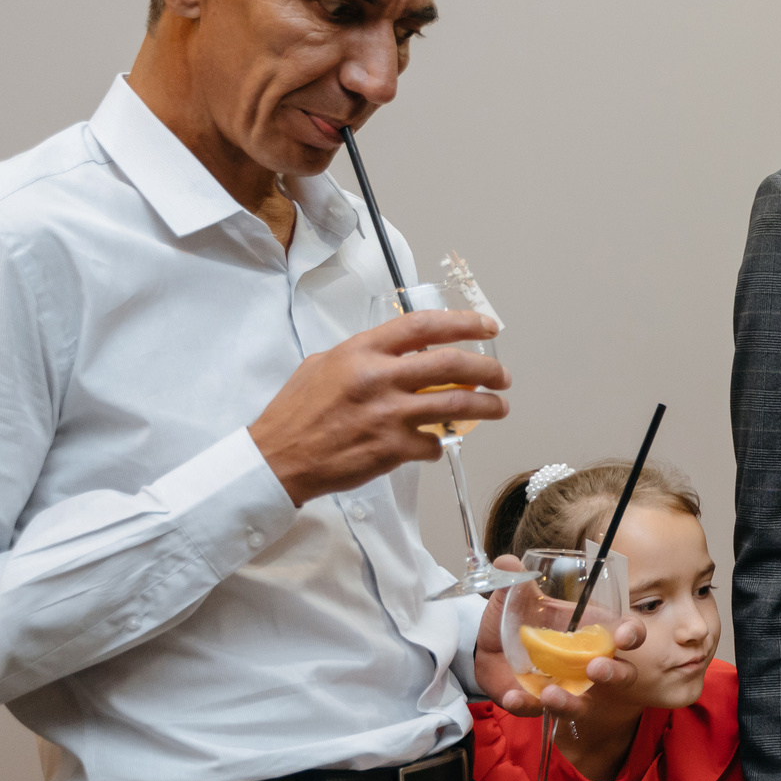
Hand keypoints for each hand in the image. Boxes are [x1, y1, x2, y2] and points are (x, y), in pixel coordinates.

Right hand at [249, 311, 509, 505]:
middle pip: (453, 364)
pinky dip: (439, 443)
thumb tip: (400, 353)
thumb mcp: (324, 364)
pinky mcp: (392, 449)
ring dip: (487, 406)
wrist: (278, 458)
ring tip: (499, 407)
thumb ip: (366, 356)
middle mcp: (379, 379)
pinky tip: (434, 443)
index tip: (487, 325)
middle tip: (501, 375)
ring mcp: (388, 415)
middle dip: (488, 368)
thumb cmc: (297, 413)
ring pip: (457, 404)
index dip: (463, 323)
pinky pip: (433, 443)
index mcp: (362, 352)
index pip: (424, 326)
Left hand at [472, 557, 645, 718]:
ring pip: (584, 705)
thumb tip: (507, 561)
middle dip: (614, 674)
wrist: (486, 649)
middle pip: (620, 674)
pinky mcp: (538, 703)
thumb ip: (516, 582)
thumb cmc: (515, 621)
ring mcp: (566, 687)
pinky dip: (525, 705)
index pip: (626, 633)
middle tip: (595, 669)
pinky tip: (513, 697)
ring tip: (550, 694)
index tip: (624, 636)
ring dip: (572, 703)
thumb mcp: (515, 599)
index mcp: (591, 632)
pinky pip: (536, 711)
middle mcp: (586, 664)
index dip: (632, 634)